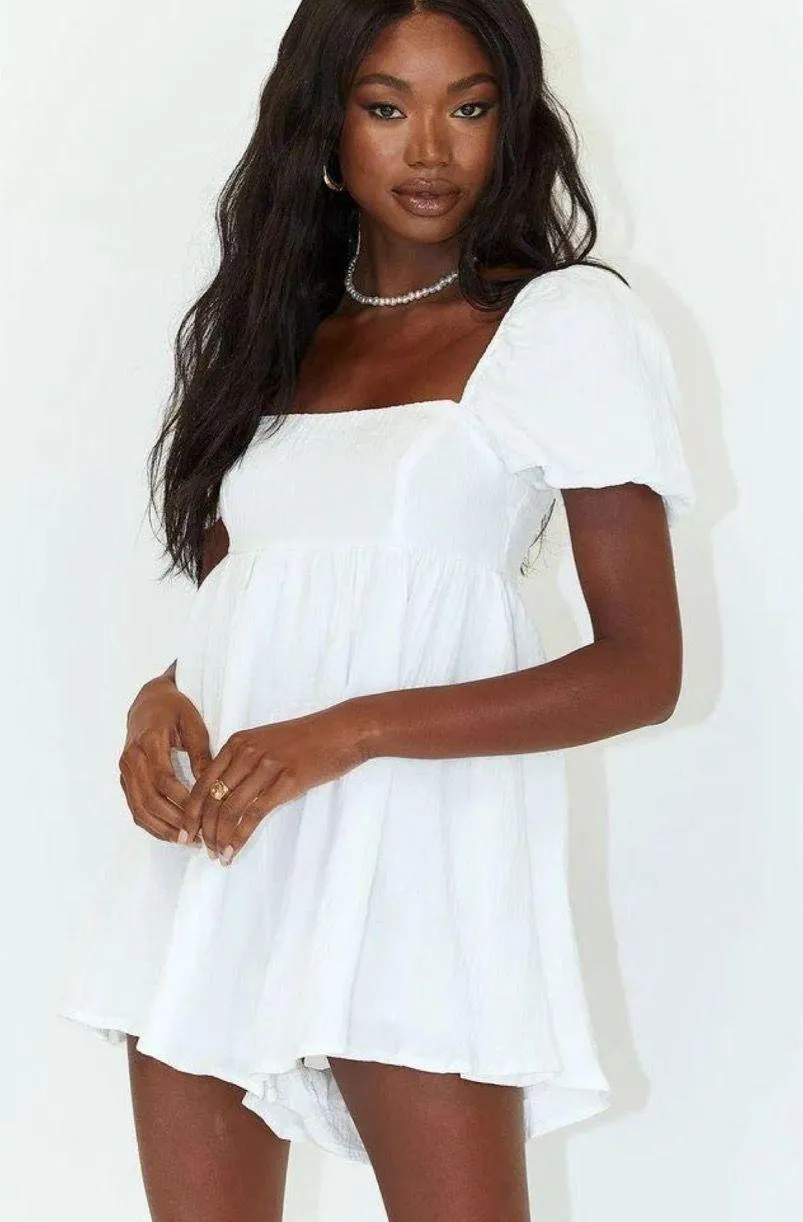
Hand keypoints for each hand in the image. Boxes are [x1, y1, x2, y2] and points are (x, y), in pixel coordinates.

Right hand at [118, 674, 213, 843]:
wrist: (148, 702)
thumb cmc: (176, 711)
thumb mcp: (194, 725)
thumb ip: (202, 755)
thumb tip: (212, 787)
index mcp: (149, 741)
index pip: (164, 779)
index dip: (181, 801)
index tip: (202, 816)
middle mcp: (132, 757)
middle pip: (149, 798)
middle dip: (173, 821)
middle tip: (196, 836)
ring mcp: (125, 770)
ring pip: (139, 808)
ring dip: (161, 828)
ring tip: (185, 840)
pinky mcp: (124, 779)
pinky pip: (135, 807)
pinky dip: (151, 824)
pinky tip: (169, 833)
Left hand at [181, 701, 368, 863]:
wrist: (343, 731)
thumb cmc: (308, 739)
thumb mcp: (267, 742)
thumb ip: (244, 763)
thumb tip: (225, 797)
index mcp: (237, 742)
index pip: (202, 781)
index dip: (190, 811)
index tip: (186, 833)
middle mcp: (246, 752)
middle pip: (210, 798)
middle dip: (201, 829)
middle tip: (201, 849)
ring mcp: (266, 766)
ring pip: (228, 809)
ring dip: (218, 838)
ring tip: (218, 855)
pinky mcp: (286, 782)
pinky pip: (253, 815)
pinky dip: (238, 838)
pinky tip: (232, 851)